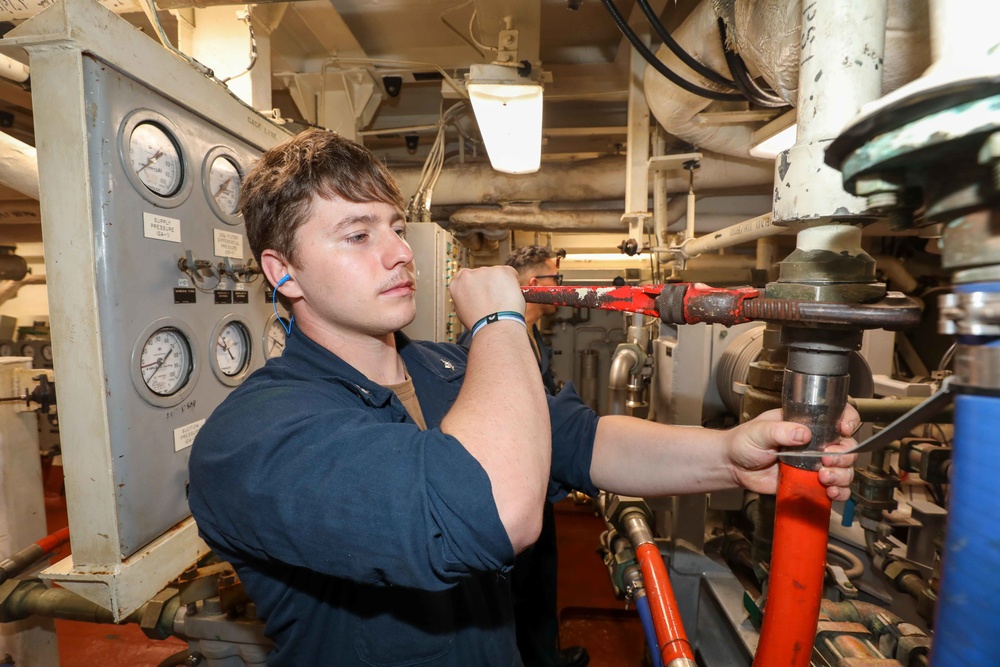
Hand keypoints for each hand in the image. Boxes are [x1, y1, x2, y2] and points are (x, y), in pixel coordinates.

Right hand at [449, 266, 524, 329]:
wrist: (494, 327)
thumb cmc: (480, 324)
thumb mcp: (462, 311)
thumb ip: (465, 297)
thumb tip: (472, 294)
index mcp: (457, 284)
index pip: (465, 276)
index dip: (476, 284)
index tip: (482, 291)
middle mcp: (469, 275)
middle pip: (482, 274)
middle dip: (489, 284)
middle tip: (495, 300)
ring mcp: (486, 271)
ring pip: (497, 275)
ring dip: (501, 284)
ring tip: (502, 302)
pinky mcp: (502, 271)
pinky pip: (510, 274)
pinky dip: (513, 283)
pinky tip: (509, 297)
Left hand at [726, 405, 859, 500]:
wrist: (732, 466)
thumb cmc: (743, 441)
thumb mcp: (759, 431)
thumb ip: (779, 431)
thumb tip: (802, 433)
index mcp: (805, 422)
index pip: (836, 416)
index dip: (848, 421)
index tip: (844, 430)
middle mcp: (815, 442)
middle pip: (846, 446)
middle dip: (844, 455)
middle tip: (827, 459)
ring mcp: (814, 463)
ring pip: (844, 469)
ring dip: (842, 474)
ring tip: (824, 477)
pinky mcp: (810, 482)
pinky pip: (834, 488)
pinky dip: (839, 492)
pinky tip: (831, 492)